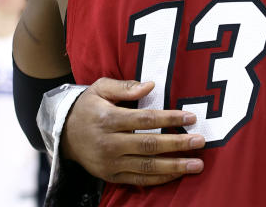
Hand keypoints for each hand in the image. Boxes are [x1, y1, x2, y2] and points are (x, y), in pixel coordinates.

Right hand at [61, 77, 205, 185]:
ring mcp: (110, 163)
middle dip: (177, 144)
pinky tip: (177, 174)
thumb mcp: (100, 88)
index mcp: (108, 119)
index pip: (144, 119)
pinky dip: (159, 179)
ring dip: (174, 166)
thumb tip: (150, 85)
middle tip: (200, 142)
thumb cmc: (89, 107)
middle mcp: (109, 143)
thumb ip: (125, 86)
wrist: (64, 135)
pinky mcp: (111, 176)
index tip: (191, 117)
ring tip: (197, 164)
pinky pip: (139, 179)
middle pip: (149, 145)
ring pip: (146, 166)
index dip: (169, 119)